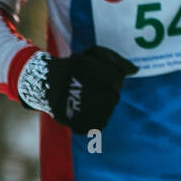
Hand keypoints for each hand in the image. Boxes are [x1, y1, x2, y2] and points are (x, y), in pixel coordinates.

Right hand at [18, 46, 137, 133]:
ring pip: (107, 111)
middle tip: (87, 88)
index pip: (118, 80)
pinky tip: (82, 110)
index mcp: (104, 76)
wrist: (44, 84)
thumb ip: (117, 61)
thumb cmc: (74, 67)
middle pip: (114, 96)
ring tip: (83, 99)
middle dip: (104, 91)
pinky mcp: (85, 126)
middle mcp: (101, 94)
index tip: (94, 76)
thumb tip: (136, 71)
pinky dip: (93, 118)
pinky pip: (99, 124)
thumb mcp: (94, 54)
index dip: (108, 77)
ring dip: (99, 105)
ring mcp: (93, 112)